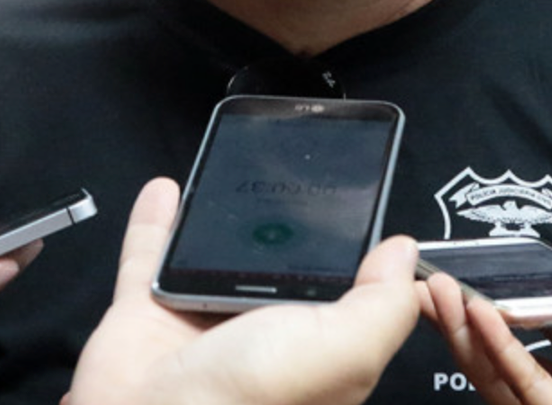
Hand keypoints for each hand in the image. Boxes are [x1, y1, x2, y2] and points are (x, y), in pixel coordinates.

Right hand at [65, 177, 419, 404]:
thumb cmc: (245, 400)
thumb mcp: (343, 350)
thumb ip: (381, 305)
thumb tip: (403, 254)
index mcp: (315, 347)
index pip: (348, 294)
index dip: (362, 256)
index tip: (367, 205)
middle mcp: (260, 334)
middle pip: (279, 267)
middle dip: (287, 227)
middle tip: (298, 175)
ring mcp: (201, 320)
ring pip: (215, 255)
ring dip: (219, 217)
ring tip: (238, 170)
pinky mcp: (147, 311)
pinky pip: (151, 255)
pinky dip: (157, 222)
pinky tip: (168, 189)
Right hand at [423, 247, 551, 404]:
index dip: (527, 303)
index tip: (498, 272)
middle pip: (515, 355)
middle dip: (472, 321)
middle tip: (437, 284)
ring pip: (503, 373)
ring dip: (467, 331)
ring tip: (435, 291)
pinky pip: (523, 385)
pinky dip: (497, 349)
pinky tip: (478, 314)